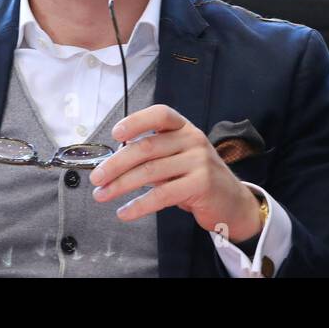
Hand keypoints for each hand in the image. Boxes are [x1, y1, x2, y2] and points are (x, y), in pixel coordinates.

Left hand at [89, 104, 262, 242]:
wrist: (232, 202)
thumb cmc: (197, 179)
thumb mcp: (179, 158)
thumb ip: (154, 155)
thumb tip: (114, 162)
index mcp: (185, 128)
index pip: (160, 115)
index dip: (136, 121)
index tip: (115, 133)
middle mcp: (193, 139)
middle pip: (147, 147)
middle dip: (116, 163)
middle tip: (96, 178)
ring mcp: (199, 161)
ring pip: (150, 171)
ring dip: (120, 185)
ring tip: (102, 195)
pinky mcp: (200, 184)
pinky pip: (162, 195)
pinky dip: (139, 205)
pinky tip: (125, 212)